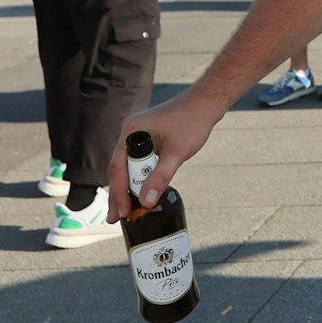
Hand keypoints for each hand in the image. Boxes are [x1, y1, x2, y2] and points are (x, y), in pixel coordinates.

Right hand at [109, 90, 227, 221]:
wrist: (206, 103)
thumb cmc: (193, 121)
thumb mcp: (177, 153)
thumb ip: (160, 177)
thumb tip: (146, 202)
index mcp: (131, 132)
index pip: (117, 168)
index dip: (118, 193)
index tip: (120, 214)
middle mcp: (130, 132)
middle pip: (119, 169)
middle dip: (118, 195)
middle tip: (115, 219)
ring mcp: (138, 135)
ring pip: (128, 167)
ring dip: (128, 187)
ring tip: (125, 211)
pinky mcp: (148, 138)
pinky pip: (138, 161)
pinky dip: (138, 177)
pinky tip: (138, 192)